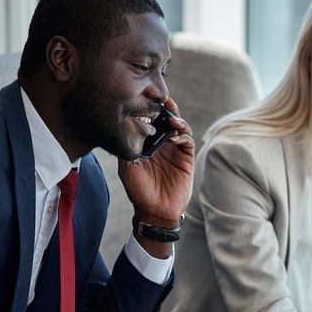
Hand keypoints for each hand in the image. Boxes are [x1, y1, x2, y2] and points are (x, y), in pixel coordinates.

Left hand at [118, 99, 193, 255]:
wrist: (155, 211)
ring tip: (171, 119)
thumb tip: (122, 129)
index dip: (152, 111)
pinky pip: (188, 142)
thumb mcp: (127, 169)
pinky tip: (176, 137)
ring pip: (180, 128)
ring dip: (177, 121)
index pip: (152, 123)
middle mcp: (163, 145)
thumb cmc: (139, 191)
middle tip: (165, 101)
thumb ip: (126, 150)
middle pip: (168, 121)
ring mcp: (175, 151)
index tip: (149, 100)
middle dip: (168, 109)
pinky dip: (184, 136)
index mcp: (148, 145)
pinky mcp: (186, 159)